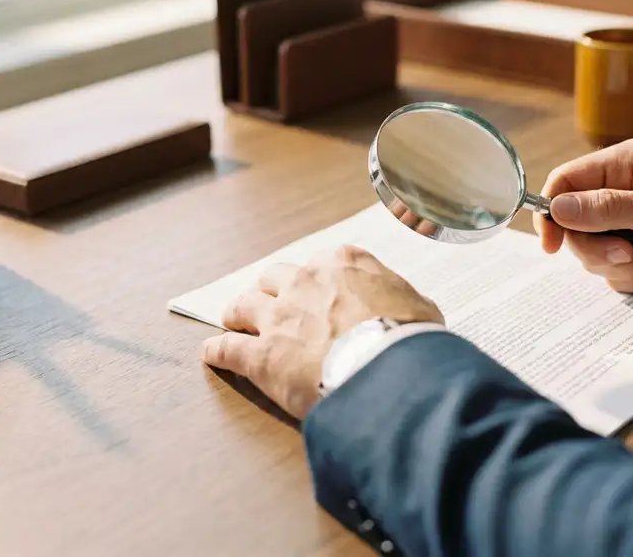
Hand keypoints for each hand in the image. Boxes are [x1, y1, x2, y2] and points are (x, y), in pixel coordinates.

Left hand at [201, 245, 443, 418]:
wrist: (388, 369)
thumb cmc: (411, 337)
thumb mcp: (420, 306)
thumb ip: (402, 300)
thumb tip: (407, 309)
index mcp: (344, 263)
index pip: (324, 263)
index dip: (319, 281)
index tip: (319, 291)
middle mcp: (306, 281)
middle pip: (275, 277)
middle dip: (271, 289)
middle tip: (268, 301)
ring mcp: (280, 316)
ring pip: (244, 305)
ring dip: (238, 312)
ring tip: (233, 320)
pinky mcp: (261, 354)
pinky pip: (228, 349)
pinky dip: (218, 351)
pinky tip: (212, 355)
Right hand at [533, 140, 632, 292]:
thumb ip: (607, 209)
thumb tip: (557, 207)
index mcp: (622, 166)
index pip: (565, 182)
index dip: (552, 212)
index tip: (551, 244)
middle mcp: (619, 193)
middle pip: (575, 227)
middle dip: (599, 249)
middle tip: (628, 255)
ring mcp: (629, 225)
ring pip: (594, 255)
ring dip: (626, 267)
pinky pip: (617, 273)